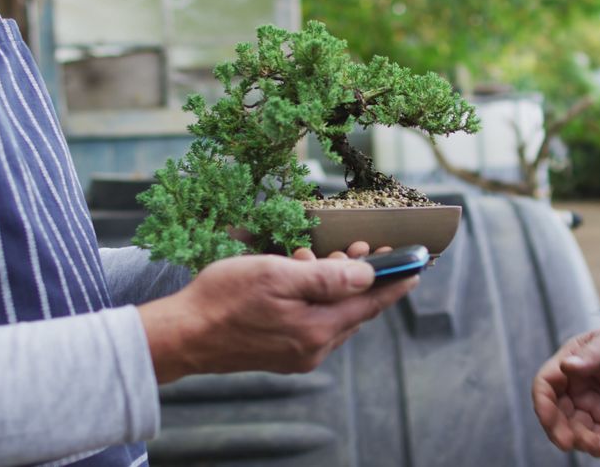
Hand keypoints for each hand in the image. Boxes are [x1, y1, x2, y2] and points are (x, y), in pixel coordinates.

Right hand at [138, 243, 415, 382]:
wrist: (182, 335)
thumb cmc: (223, 298)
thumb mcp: (277, 275)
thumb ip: (327, 278)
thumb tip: (368, 275)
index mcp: (318, 329)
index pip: (370, 303)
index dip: (395, 281)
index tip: (416, 266)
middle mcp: (314, 348)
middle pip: (354, 309)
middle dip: (360, 275)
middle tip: (357, 245)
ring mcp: (299, 355)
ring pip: (334, 315)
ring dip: (334, 285)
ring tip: (315, 257)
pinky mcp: (283, 355)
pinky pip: (315, 324)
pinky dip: (316, 300)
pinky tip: (299, 279)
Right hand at [532, 324, 599, 455]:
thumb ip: (590, 357)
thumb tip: (567, 366)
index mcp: (567, 366)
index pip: (545, 386)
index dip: (542, 403)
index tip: (547, 418)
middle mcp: (573, 389)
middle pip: (555, 413)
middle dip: (557, 430)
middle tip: (567, 442)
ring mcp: (589, 408)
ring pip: (574, 430)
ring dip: (580, 441)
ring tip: (598, 445)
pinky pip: (596, 439)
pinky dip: (597, 447)